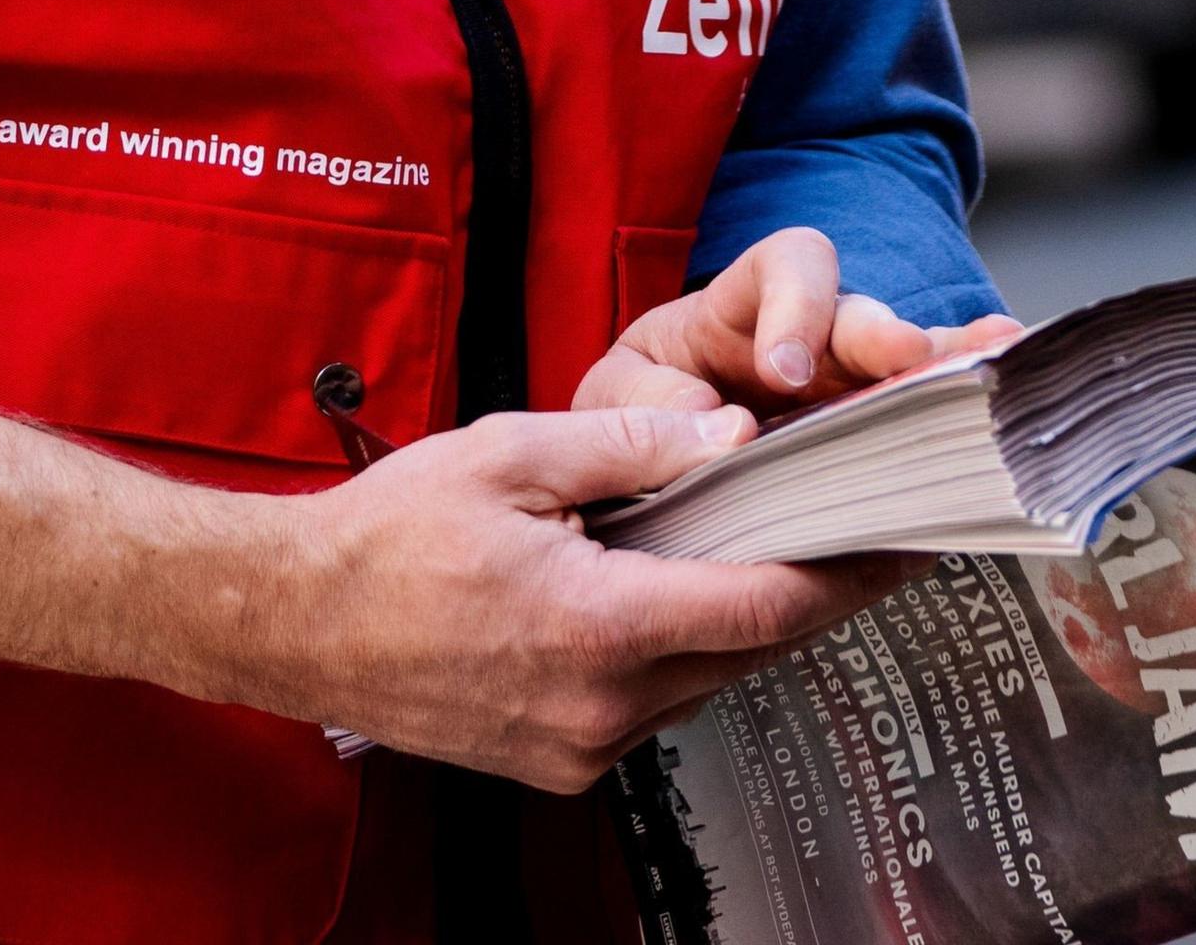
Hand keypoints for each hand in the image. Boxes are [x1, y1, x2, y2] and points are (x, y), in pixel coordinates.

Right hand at [263, 402, 912, 791]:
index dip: (843, 576)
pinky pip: (650, 703)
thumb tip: (729, 435)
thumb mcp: (511, 455)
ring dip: (739, 623)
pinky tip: (671, 593)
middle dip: (805, 592)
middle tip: (856, 533)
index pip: (762, 610)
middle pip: (746, 651)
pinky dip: (678, 649)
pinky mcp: (554, 760)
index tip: (901, 544)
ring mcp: (577, 746)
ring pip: (702, 681)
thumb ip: (629, 446)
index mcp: (597, 628)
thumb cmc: (389, 533)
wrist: (294, 620)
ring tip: (770, 550)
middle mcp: (600, 708)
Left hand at [572, 227, 1023, 427]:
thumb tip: (714, 427)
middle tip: (908, 359)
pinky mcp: (876, 442)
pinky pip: (925, 418)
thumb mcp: (616, 398)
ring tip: (999, 359)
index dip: (795, 307)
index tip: (784, 372)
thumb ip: (646, 405)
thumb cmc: (638, 410)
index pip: (784, 267)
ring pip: (908, 363)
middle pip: (860, 313)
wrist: (646, 466)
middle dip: (884, 334)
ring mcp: (852, 388)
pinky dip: (963, 408)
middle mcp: (811, 337)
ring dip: (947, 365)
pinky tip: (1008, 392)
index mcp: (740, 310)